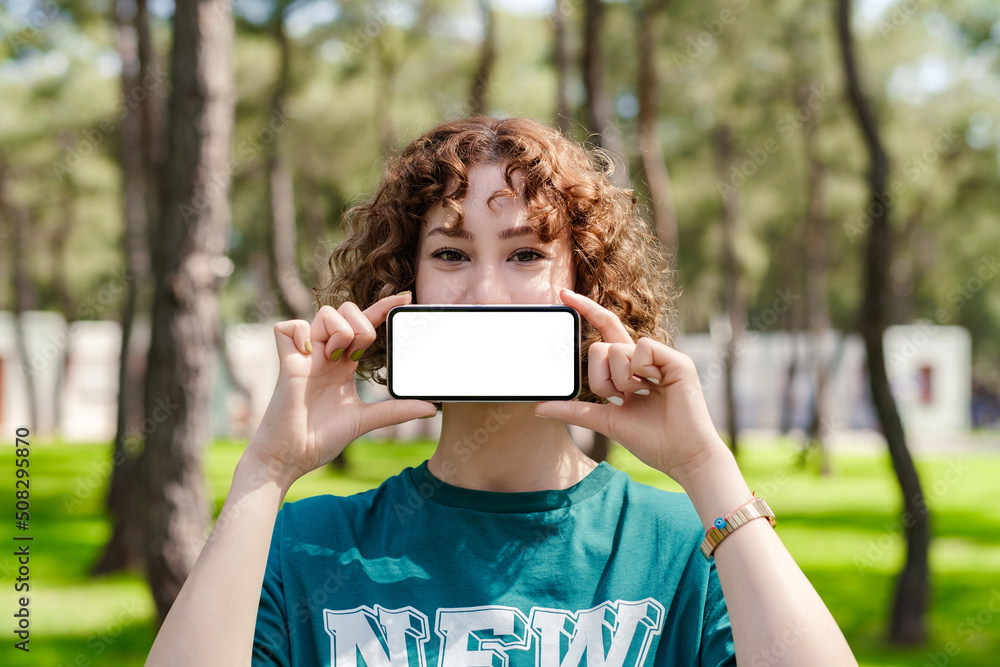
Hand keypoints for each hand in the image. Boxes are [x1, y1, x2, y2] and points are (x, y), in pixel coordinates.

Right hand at [245, 292, 436, 484]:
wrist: (292, 457)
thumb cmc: (321, 438)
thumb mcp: (366, 420)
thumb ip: (396, 411)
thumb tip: (432, 409)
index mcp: (344, 365)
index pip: (366, 327)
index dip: (384, 309)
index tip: (405, 298)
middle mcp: (325, 355)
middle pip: (345, 311)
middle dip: (360, 324)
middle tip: (356, 354)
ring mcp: (305, 356)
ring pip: (324, 313)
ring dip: (338, 330)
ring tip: (333, 358)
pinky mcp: (286, 362)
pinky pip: (288, 327)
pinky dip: (300, 333)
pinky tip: (306, 355)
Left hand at [534, 288, 728, 485]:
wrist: (682, 457)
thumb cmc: (651, 440)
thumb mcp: (604, 421)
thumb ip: (574, 411)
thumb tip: (539, 408)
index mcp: (630, 369)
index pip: (605, 331)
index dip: (587, 310)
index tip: (563, 295)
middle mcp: (644, 359)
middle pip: (602, 346)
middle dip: (601, 377)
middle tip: (619, 397)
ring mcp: (661, 358)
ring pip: (618, 350)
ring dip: (621, 380)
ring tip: (642, 395)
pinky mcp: (677, 360)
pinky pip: (642, 347)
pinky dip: (640, 369)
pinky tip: (656, 386)